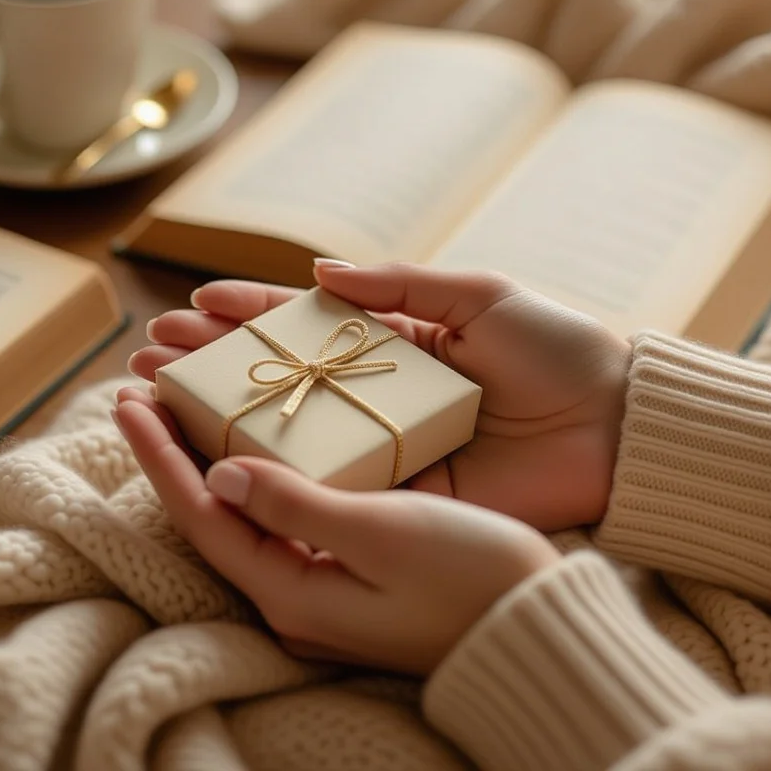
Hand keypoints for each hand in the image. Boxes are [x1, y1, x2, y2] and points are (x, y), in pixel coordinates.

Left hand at [113, 386, 560, 674]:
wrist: (536, 628)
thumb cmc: (472, 576)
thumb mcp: (383, 532)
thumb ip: (296, 504)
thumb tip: (221, 473)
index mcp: (292, 591)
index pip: (201, 514)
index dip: (159, 454)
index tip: (127, 395)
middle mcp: (295, 601)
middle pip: (213, 517)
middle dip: (174, 453)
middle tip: (143, 389)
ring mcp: (321, 597)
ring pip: (245, 519)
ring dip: (210, 461)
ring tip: (183, 408)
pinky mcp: (349, 586)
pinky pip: (281, 524)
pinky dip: (257, 478)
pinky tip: (253, 450)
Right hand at [130, 261, 630, 529]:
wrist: (619, 426)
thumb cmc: (559, 348)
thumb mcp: (480, 296)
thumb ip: (400, 286)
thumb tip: (319, 273)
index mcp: (399, 341)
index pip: (306, 325)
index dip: (249, 315)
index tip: (193, 306)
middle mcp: (380, 396)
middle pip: (280, 379)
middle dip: (214, 364)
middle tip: (151, 355)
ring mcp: (386, 448)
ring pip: (289, 433)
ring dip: (220, 419)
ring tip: (160, 398)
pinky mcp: (402, 497)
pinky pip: (328, 485)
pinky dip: (271, 475)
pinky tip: (215, 460)